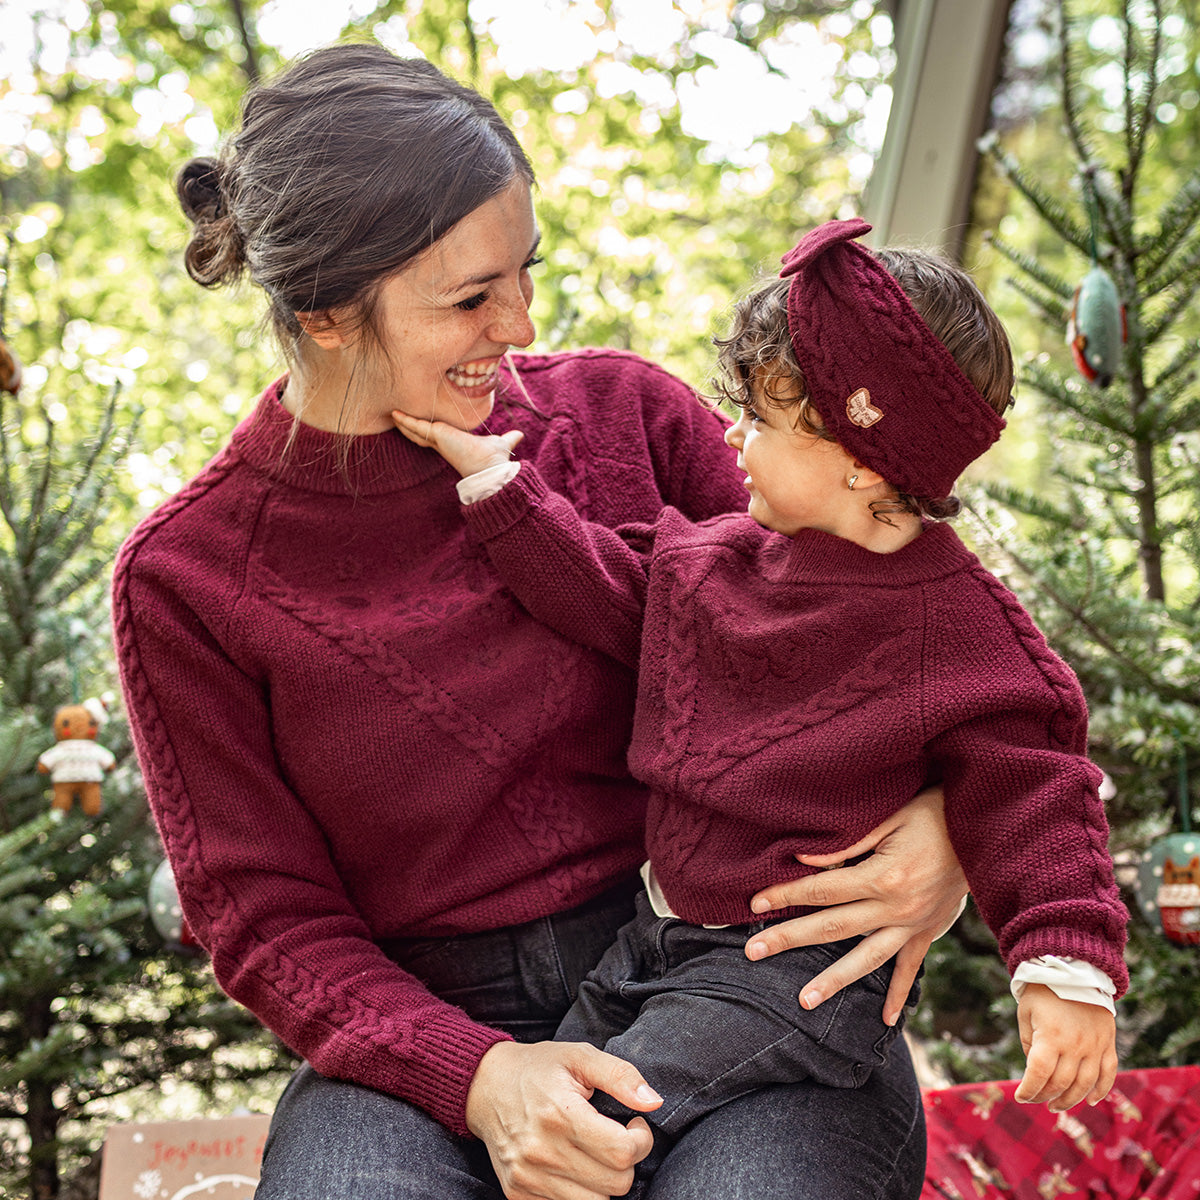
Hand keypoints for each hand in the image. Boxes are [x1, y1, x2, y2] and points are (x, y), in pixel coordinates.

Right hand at [392, 409, 521, 477]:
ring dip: (405, 422)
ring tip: (393, 413)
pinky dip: (406, 420)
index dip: (426, 429)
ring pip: (416, 430)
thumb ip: (508, 439)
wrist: (491, 468)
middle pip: (422, 433)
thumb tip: (519, 436)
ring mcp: (438, 440)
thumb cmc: (494, 459)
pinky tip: (395, 414)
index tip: (420, 422)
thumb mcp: (501, 443)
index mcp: (453, 443)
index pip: (436, 435)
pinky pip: (417, 426)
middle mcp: (443, 443)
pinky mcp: (437, 435)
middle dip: (410, 425)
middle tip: (398, 416)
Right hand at [465, 1040, 661, 1199]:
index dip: (640, 1140)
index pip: (622, 1152)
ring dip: (604, 1180)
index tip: (633, 1125)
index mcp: (560, 1115)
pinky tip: (575, 1165)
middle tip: (615, 1137)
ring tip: (594, 1152)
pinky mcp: (518, 1195)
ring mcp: (528, 1178)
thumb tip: (653, 1103)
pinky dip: (580, 1192)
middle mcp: (542, 1152)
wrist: (484, 1086)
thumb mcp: (580, 1056)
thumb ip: (620, 1076)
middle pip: (615, 1184)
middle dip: (626, 1161)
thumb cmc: (538, 1068)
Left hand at [745, 785, 967, 1025]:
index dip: (785, 895)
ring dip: (833, 981)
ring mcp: (914, 924)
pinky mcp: (929, 931)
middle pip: (832, 927)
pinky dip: (899, 995)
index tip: (754, 903)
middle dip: (790, 938)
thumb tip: (803, 859)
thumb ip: (846, 843)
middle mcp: (895, 908)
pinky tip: (884, 1019)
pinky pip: (911, 967)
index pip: (821, 890)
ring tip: (803, 1001)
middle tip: (752, 952)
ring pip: (866, 959)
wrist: (987, 830)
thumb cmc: (934, 813)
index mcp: (882, 877)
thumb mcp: (890, 816)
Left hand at [1015, 984, 1116, 1110]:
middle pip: (1060, 1083)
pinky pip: (1108, 1074)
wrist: (1072, 969)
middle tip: (1036, 1101)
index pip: (1039, 1074)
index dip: (1029, 1089)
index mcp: (1050, 1036)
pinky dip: (1101, 1090)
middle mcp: (1075, 1045)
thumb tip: (1035, 1070)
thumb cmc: (1042, 991)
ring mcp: (1095, 1046)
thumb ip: (1029, 1043)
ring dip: (1070, 1100)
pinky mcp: (1108, 1043)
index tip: (1020, 1096)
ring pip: (1084, 1085)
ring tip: (1056, 1105)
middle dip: (1045, 1096)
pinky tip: (1091, 1101)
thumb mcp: (1026, 1013)